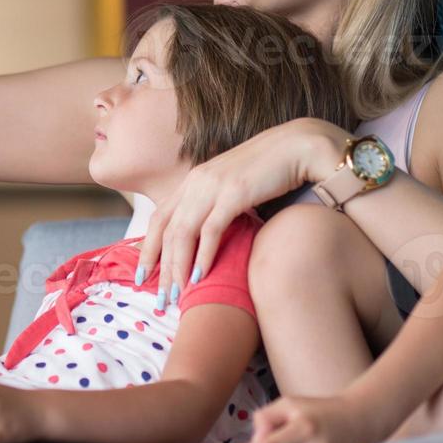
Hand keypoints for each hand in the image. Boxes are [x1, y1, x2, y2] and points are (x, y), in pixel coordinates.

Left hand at [136, 118, 347, 307]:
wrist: (298, 146)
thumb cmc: (269, 169)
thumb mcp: (232, 186)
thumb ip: (215, 203)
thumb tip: (207, 233)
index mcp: (194, 180)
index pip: (160, 217)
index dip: (148, 247)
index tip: (144, 275)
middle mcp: (197, 181)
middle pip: (166, 229)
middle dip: (159, 265)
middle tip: (158, 297)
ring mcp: (213, 186)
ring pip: (183, 232)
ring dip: (177, 267)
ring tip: (176, 295)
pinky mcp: (234, 193)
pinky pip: (211, 229)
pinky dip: (203, 255)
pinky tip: (199, 277)